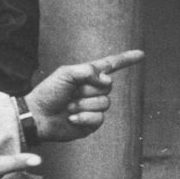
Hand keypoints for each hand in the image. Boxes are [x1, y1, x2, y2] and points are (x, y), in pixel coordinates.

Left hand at [25, 49, 143, 142]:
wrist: (38, 116)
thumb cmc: (49, 92)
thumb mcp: (66, 73)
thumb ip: (88, 71)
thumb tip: (107, 80)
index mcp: (88, 75)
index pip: (111, 65)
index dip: (126, 60)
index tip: (141, 55)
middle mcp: (93, 90)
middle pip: (108, 87)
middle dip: (87, 90)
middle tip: (70, 94)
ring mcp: (94, 107)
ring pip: (104, 103)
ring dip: (84, 105)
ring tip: (69, 107)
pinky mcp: (92, 123)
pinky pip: (99, 119)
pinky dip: (84, 118)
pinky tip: (71, 118)